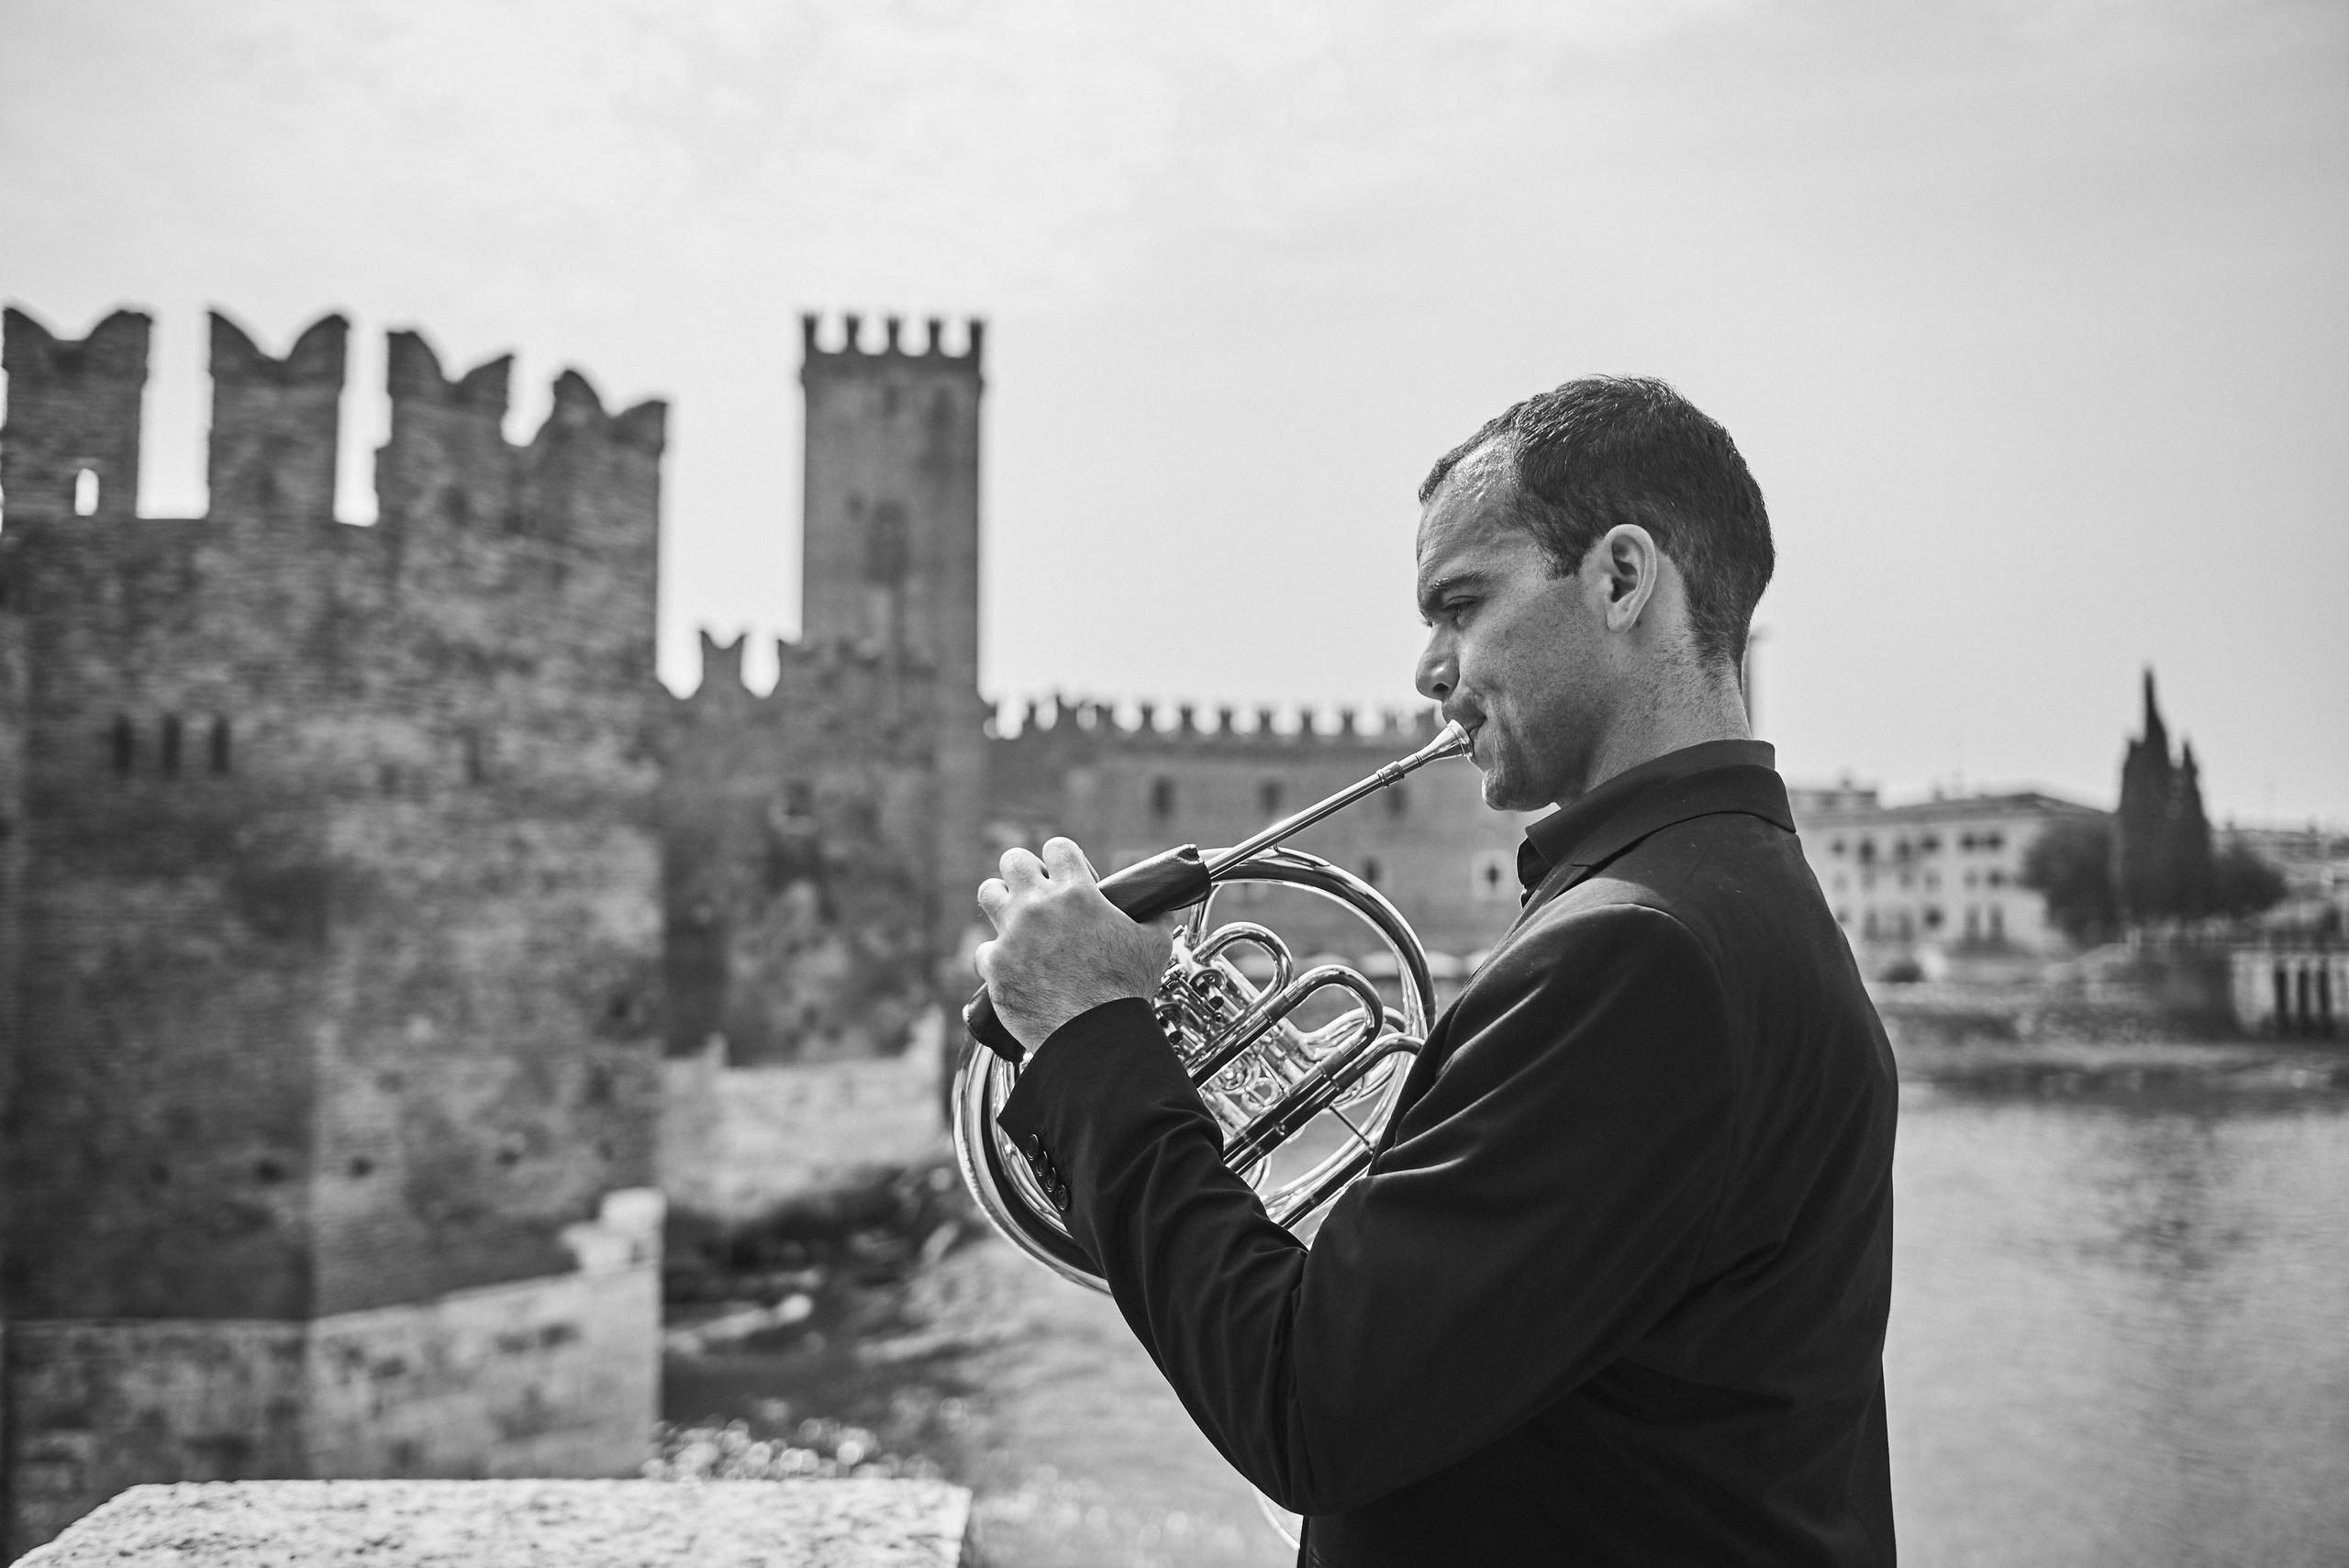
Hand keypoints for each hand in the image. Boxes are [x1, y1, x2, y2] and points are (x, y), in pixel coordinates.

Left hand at [975, 838, 1169, 1052]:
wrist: (1094, 1035)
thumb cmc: (1126, 991)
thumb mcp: (1156, 944)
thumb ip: (1157, 917)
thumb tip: (1162, 907)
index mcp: (1077, 894)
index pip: (1057, 846)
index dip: (1063, 858)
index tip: (1068, 875)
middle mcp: (1039, 906)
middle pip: (1013, 860)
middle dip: (1025, 871)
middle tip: (1037, 891)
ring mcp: (1012, 934)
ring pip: (988, 893)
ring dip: (1001, 900)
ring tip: (1016, 918)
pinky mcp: (995, 965)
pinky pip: (984, 949)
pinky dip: (997, 957)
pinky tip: (1014, 967)